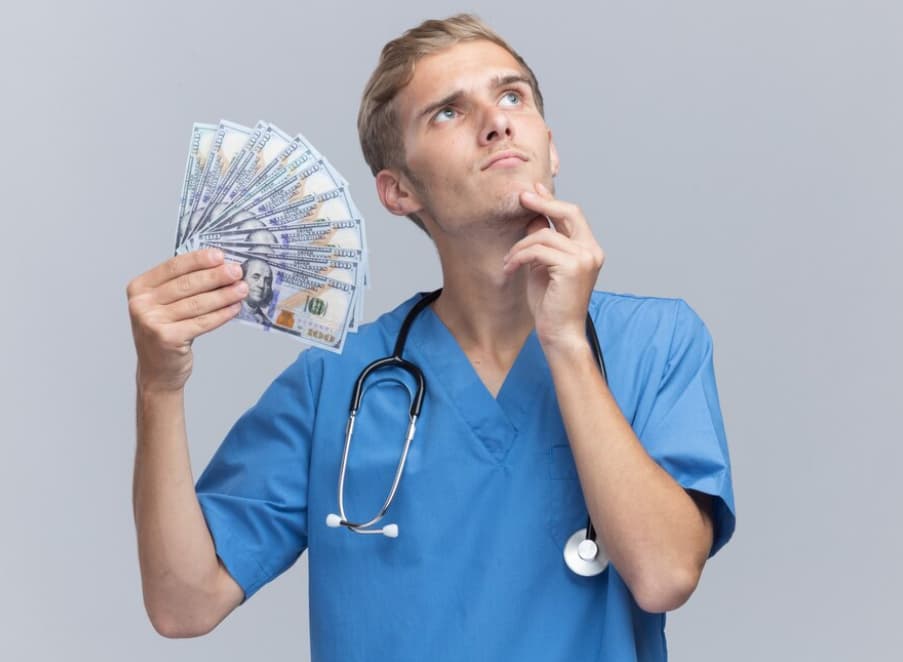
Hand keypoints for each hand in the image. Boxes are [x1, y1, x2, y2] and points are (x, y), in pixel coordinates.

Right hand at [126, 248, 247, 391]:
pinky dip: (221, 314)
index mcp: (139, 288)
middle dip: (216, 276)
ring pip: (197, 303)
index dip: (198, 260)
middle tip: (237, 272)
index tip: (220, 256)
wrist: (158, 371)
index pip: (173, 267)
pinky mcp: (167, 338)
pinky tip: (235, 307)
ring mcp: (152, 322)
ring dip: (224, 295)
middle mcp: (141, 304)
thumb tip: (219, 267)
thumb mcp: (164, 305)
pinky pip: (202, 322)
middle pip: (187, 284)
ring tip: (242, 289)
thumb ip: (183, 286)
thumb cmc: (165, 333)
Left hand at [502, 182, 604, 350]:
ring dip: (520, 246)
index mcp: (589, 249)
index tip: (533, 190)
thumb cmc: (550, 303)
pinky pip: (537, 250)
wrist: (559, 333)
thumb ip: (543, 242)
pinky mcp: (572, 267)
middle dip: (543, 202)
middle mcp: (592, 251)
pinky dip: (518, 257)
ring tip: (508, 262)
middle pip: (569, 212)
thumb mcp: (543, 266)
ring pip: (544, 235)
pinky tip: (509, 268)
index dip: (552, 200)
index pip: (573, 215)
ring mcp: (585, 258)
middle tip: (521, 197)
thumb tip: (533, 215)